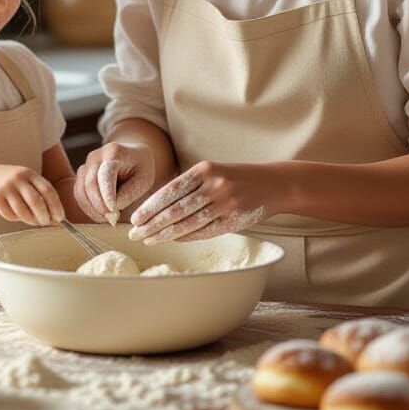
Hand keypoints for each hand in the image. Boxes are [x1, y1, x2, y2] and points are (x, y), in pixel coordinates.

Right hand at [0, 164, 64, 226]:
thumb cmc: (9, 183)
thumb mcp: (24, 182)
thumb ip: (39, 195)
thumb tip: (55, 218)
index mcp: (30, 174)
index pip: (48, 190)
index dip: (56, 206)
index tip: (60, 218)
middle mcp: (19, 178)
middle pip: (36, 201)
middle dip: (44, 215)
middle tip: (46, 223)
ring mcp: (6, 187)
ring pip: (23, 210)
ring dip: (30, 220)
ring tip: (32, 221)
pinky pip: (9, 214)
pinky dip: (15, 218)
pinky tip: (15, 215)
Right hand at [73, 143, 155, 223]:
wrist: (132, 155)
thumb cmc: (140, 168)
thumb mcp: (144, 179)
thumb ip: (129, 193)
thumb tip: (111, 210)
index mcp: (114, 152)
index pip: (105, 174)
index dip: (107, 195)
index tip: (113, 212)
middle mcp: (95, 157)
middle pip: (90, 183)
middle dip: (99, 205)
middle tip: (112, 220)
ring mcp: (86, 165)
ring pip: (81, 190)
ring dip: (92, 209)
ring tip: (107, 219)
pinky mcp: (81, 176)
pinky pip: (78, 194)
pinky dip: (87, 207)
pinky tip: (100, 215)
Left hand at [127, 161, 266, 242]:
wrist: (273, 183)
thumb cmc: (236, 177)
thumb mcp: (212, 171)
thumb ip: (190, 184)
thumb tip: (158, 205)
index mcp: (204, 169)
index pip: (170, 191)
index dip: (150, 206)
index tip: (135, 218)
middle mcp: (214, 185)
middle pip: (175, 209)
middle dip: (152, 223)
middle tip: (135, 233)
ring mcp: (225, 203)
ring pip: (188, 222)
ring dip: (165, 233)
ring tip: (149, 239)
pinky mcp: (234, 219)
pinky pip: (205, 232)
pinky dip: (186, 237)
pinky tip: (173, 240)